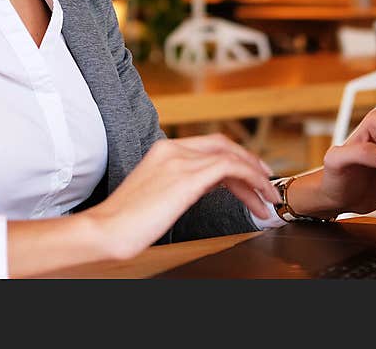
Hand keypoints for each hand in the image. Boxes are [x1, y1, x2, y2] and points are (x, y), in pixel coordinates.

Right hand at [83, 134, 278, 259]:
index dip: (235, 157)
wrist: (107, 229)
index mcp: (163, 149)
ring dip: (255, 176)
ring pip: (231, 156)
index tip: (251, 175)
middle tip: (267, 184)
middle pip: (223, 146)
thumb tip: (207, 185)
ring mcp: (180, 160)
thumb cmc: (126, 220)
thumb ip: (181, 181)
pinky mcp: (187, 177)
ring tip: (269, 198)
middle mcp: (172, 148)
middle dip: (250, 163)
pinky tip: (260, 195)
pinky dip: (251, 179)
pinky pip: (231, 167)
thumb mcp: (157, 192)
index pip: (209, 146)